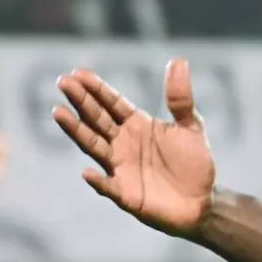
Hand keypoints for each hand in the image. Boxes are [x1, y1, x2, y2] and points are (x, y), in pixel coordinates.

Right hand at [52, 59, 213, 237]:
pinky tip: (87, 173)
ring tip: (58, 113)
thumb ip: (180, 99)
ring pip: (94, 146)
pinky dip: (98, 181)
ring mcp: (120, 168)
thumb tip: (179, 61)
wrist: (203, 201)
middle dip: (81, 101)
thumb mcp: (191, 126)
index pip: (112, 103)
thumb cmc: (194, 162)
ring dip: (76, 131)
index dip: (96, 89)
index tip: (79, 73)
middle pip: (97, 119)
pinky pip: (109, 187)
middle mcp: (122, 143)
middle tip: (64, 82)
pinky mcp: (126, 194)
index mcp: (136, 125)